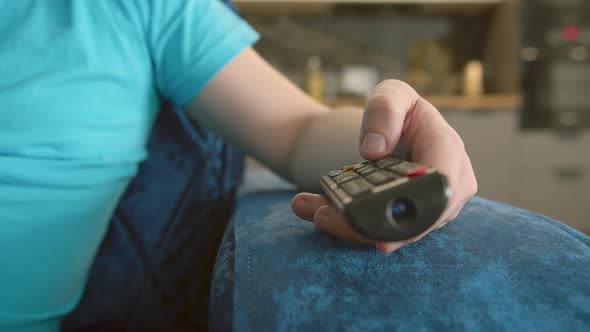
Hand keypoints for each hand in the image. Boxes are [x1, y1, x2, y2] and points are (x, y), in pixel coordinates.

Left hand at [291, 80, 476, 253]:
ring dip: (351, 228)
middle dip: (366, 224)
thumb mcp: (392, 94)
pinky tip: (320, 212)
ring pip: (395, 232)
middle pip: (411, 221)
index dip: (416, 218)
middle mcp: (449, 186)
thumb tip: (374, 149)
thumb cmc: (398, 110)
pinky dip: (350, 226)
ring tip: (316, 212)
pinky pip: (384, 231)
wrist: (395, 129)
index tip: (382, 237)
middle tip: (322, 215)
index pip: (440, 191)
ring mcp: (434, 207)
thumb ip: (384, 111)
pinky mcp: (413, 220)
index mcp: (447, 150)